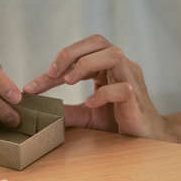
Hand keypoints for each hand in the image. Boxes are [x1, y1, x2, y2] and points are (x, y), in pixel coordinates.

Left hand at [24, 35, 169, 138]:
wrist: (146, 139)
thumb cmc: (120, 122)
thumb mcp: (88, 115)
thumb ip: (70, 111)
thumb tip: (45, 111)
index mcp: (108, 67)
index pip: (81, 53)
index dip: (57, 65)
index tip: (33, 86)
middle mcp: (121, 67)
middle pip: (98, 42)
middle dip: (71, 53)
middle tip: (51, 73)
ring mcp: (131, 79)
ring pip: (113, 55)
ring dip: (87, 64)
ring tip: (68, 81)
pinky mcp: (137, 98)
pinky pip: (122, 88)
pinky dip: (103, 94)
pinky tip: (90, 104)